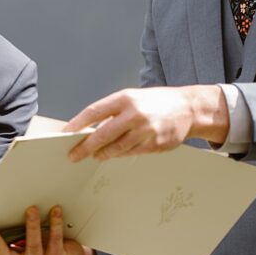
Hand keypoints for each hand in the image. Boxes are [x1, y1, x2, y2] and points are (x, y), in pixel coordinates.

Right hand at [0, 205, 94, 254]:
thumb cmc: (42, 246)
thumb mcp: (25, 242)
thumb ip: (14, 235)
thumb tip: (4, 214)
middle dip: (3, 241)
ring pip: (33, 246)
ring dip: (31, 226)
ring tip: (32, 209)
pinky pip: (55, 240)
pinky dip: (55, 224)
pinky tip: (55, 211)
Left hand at [64, 85, 227, 162]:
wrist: (189, 108)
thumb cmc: (155, 102)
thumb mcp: (132, 99)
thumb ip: (112, 113)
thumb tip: (88, 131)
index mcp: (125, 98)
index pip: (94, 112)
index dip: (77, 124)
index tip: (65, 134)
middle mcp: (135, 114)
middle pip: (102, 135)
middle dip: (85, 147)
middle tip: (73, 155)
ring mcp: (146, 131)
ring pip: (116, 148)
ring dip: (102, 154)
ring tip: (95, 155)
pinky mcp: (156, 144)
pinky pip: (131, 153)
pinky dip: (120, 155)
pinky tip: (114, 154)